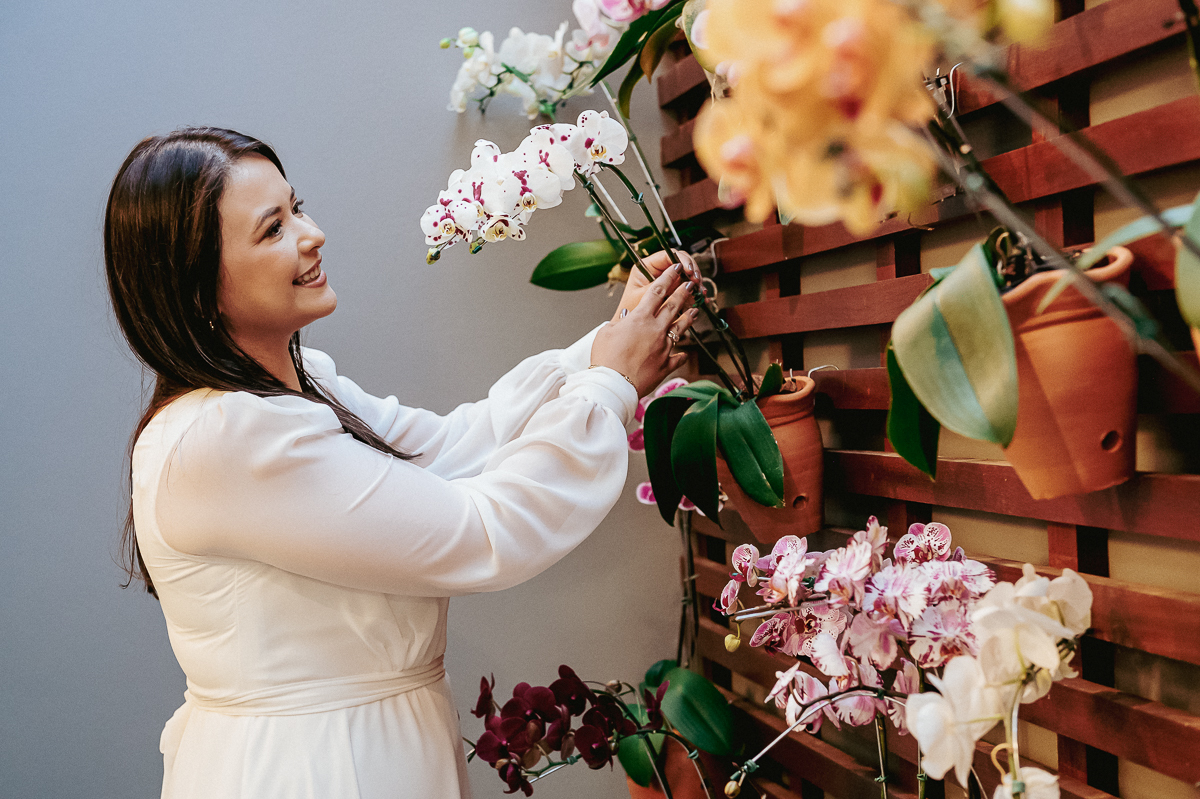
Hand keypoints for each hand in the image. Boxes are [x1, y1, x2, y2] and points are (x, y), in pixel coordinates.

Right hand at [592, 264, 699, 396]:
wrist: (614, 384)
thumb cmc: (606, 358)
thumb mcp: (606, 332)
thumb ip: (619, 322)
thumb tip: (626, 317)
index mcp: (640, 318)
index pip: (657, 291)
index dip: (668, 277)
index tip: (676, 268)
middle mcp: (656, 329)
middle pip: (673, 306)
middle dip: (683, 292)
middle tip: (691, 284)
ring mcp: (664, 347)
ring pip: (681, 328)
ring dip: (689, 317)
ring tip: (696, 309)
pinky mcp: (666, 364)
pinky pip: (678, 357)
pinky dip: (680, 354)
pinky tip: (683, 353)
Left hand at [612, 249, 703, 321]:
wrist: (629, 330)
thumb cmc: (629, 311)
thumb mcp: (642, 296)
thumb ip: (659, 285)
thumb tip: (677, 274)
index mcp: (645, 267)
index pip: (668, 255)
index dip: (682, 260)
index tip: (690, 271)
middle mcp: (657, 271)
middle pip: (681, 262)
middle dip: (692, 271)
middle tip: (697, 281)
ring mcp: (666, 281)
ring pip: (686, 275)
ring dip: (696, 283)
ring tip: (700, 292)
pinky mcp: (672, 291)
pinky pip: (687, 288)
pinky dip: (695, 293)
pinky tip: (701, 299)